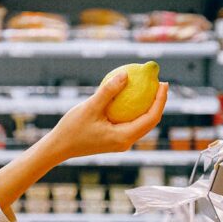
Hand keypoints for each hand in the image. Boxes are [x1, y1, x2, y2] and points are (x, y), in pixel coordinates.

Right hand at [42, 74, 168, 161]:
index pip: (151, 118)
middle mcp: (126, 142)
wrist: (59, 147)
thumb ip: (108, 91)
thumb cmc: (72, 128)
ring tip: (149, 88)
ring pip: (141, 123)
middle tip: (159, 82)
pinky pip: (130, 123)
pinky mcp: (114, 139)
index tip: (163, 83)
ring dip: (148, 106)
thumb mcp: (90, 107)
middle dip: (158, 102)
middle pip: (150, 121)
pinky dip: (134, 110)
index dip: (160, 100)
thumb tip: (126, 74)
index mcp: (124, 137)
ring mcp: (121, 142)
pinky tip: (130, 96)